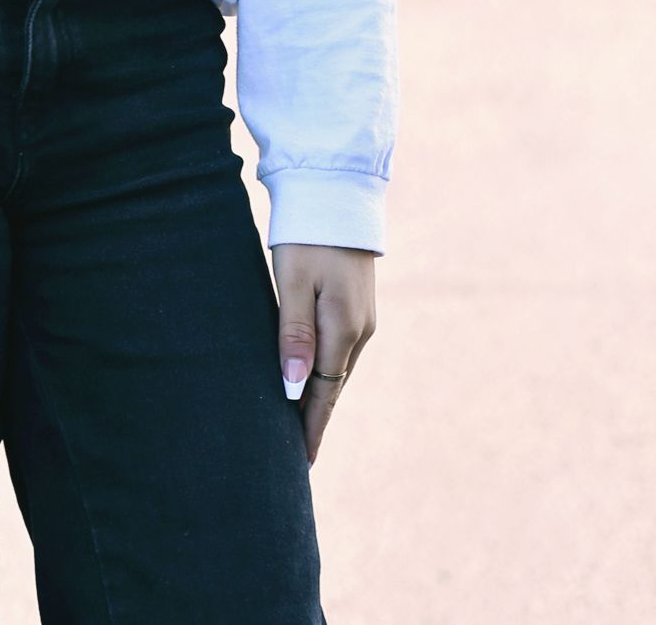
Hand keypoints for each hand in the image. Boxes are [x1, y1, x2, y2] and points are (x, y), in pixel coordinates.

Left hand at [270, 242, 376, 467]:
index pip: (323, 392)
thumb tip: (293, 387)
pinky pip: (341, 350)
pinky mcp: (358, 305)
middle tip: (296, 456)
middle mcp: (359, 330)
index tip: (300, 463)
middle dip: (315, 419)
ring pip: (338, 369)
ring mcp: (362, 318)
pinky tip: (314, 381)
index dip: (310, 427)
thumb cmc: (307, 235)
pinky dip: (327, 373)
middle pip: (333, 386)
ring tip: (301, 426)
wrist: (337, 194)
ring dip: (321, 397)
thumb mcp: (292, 281)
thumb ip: (293, 333)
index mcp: (342, 328)